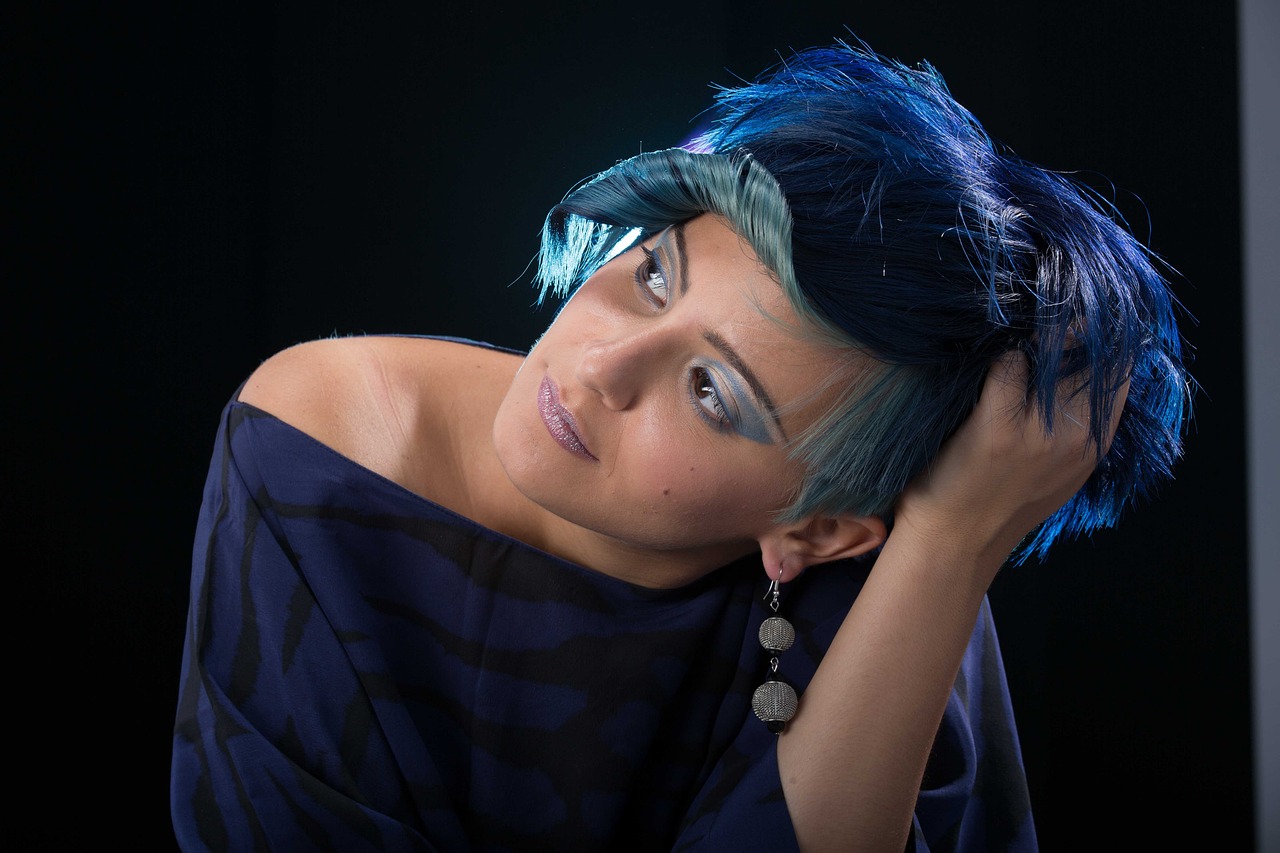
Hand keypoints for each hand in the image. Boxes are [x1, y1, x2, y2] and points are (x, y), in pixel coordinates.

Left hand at [892, 351, 1128, 569]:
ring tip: (1009, 348)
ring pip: (1050, 352)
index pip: (1119, 371)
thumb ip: (1075, 428)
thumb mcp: (1057, 473)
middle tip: (1038, 328)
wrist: (953, 543)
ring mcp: (1039, 432)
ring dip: (1030, 342)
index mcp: (1094, 447)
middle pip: (1090, 355)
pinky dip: (994, 359)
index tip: (1076, 326)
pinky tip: (979, 375)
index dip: (1099, 339)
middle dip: (1066, 332)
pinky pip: (1007, 363)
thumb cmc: (996, 504)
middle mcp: (1076, 437)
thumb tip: (1080, 367)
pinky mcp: (999, 426)